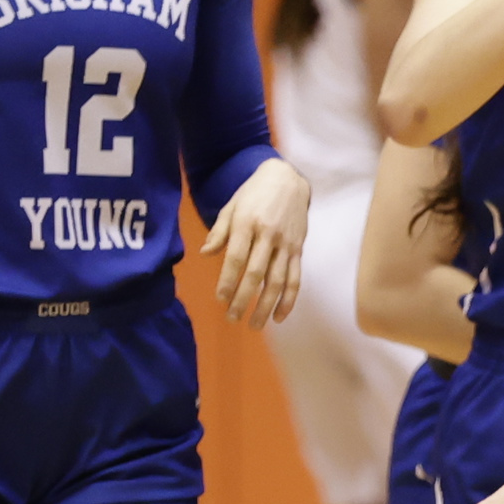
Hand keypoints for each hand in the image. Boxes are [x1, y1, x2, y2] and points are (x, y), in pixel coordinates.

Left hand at [202, 158, 310, 325]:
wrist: (287, 179)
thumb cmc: (253, 193)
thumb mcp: (232, 206)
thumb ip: (219, 232)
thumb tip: (205, 254)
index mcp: (247, 223)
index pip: (236, 257)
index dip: (228, 280)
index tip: (220, 299)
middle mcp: (268, 235)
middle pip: (256, 273)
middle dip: (244, 299)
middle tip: (233, 318)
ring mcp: (286, 244)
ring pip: (277, 281)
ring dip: (266, 306)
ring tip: (254, 324)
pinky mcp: (299, 249)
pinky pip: (296, 278)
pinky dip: (289, 299)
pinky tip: (280, 316)